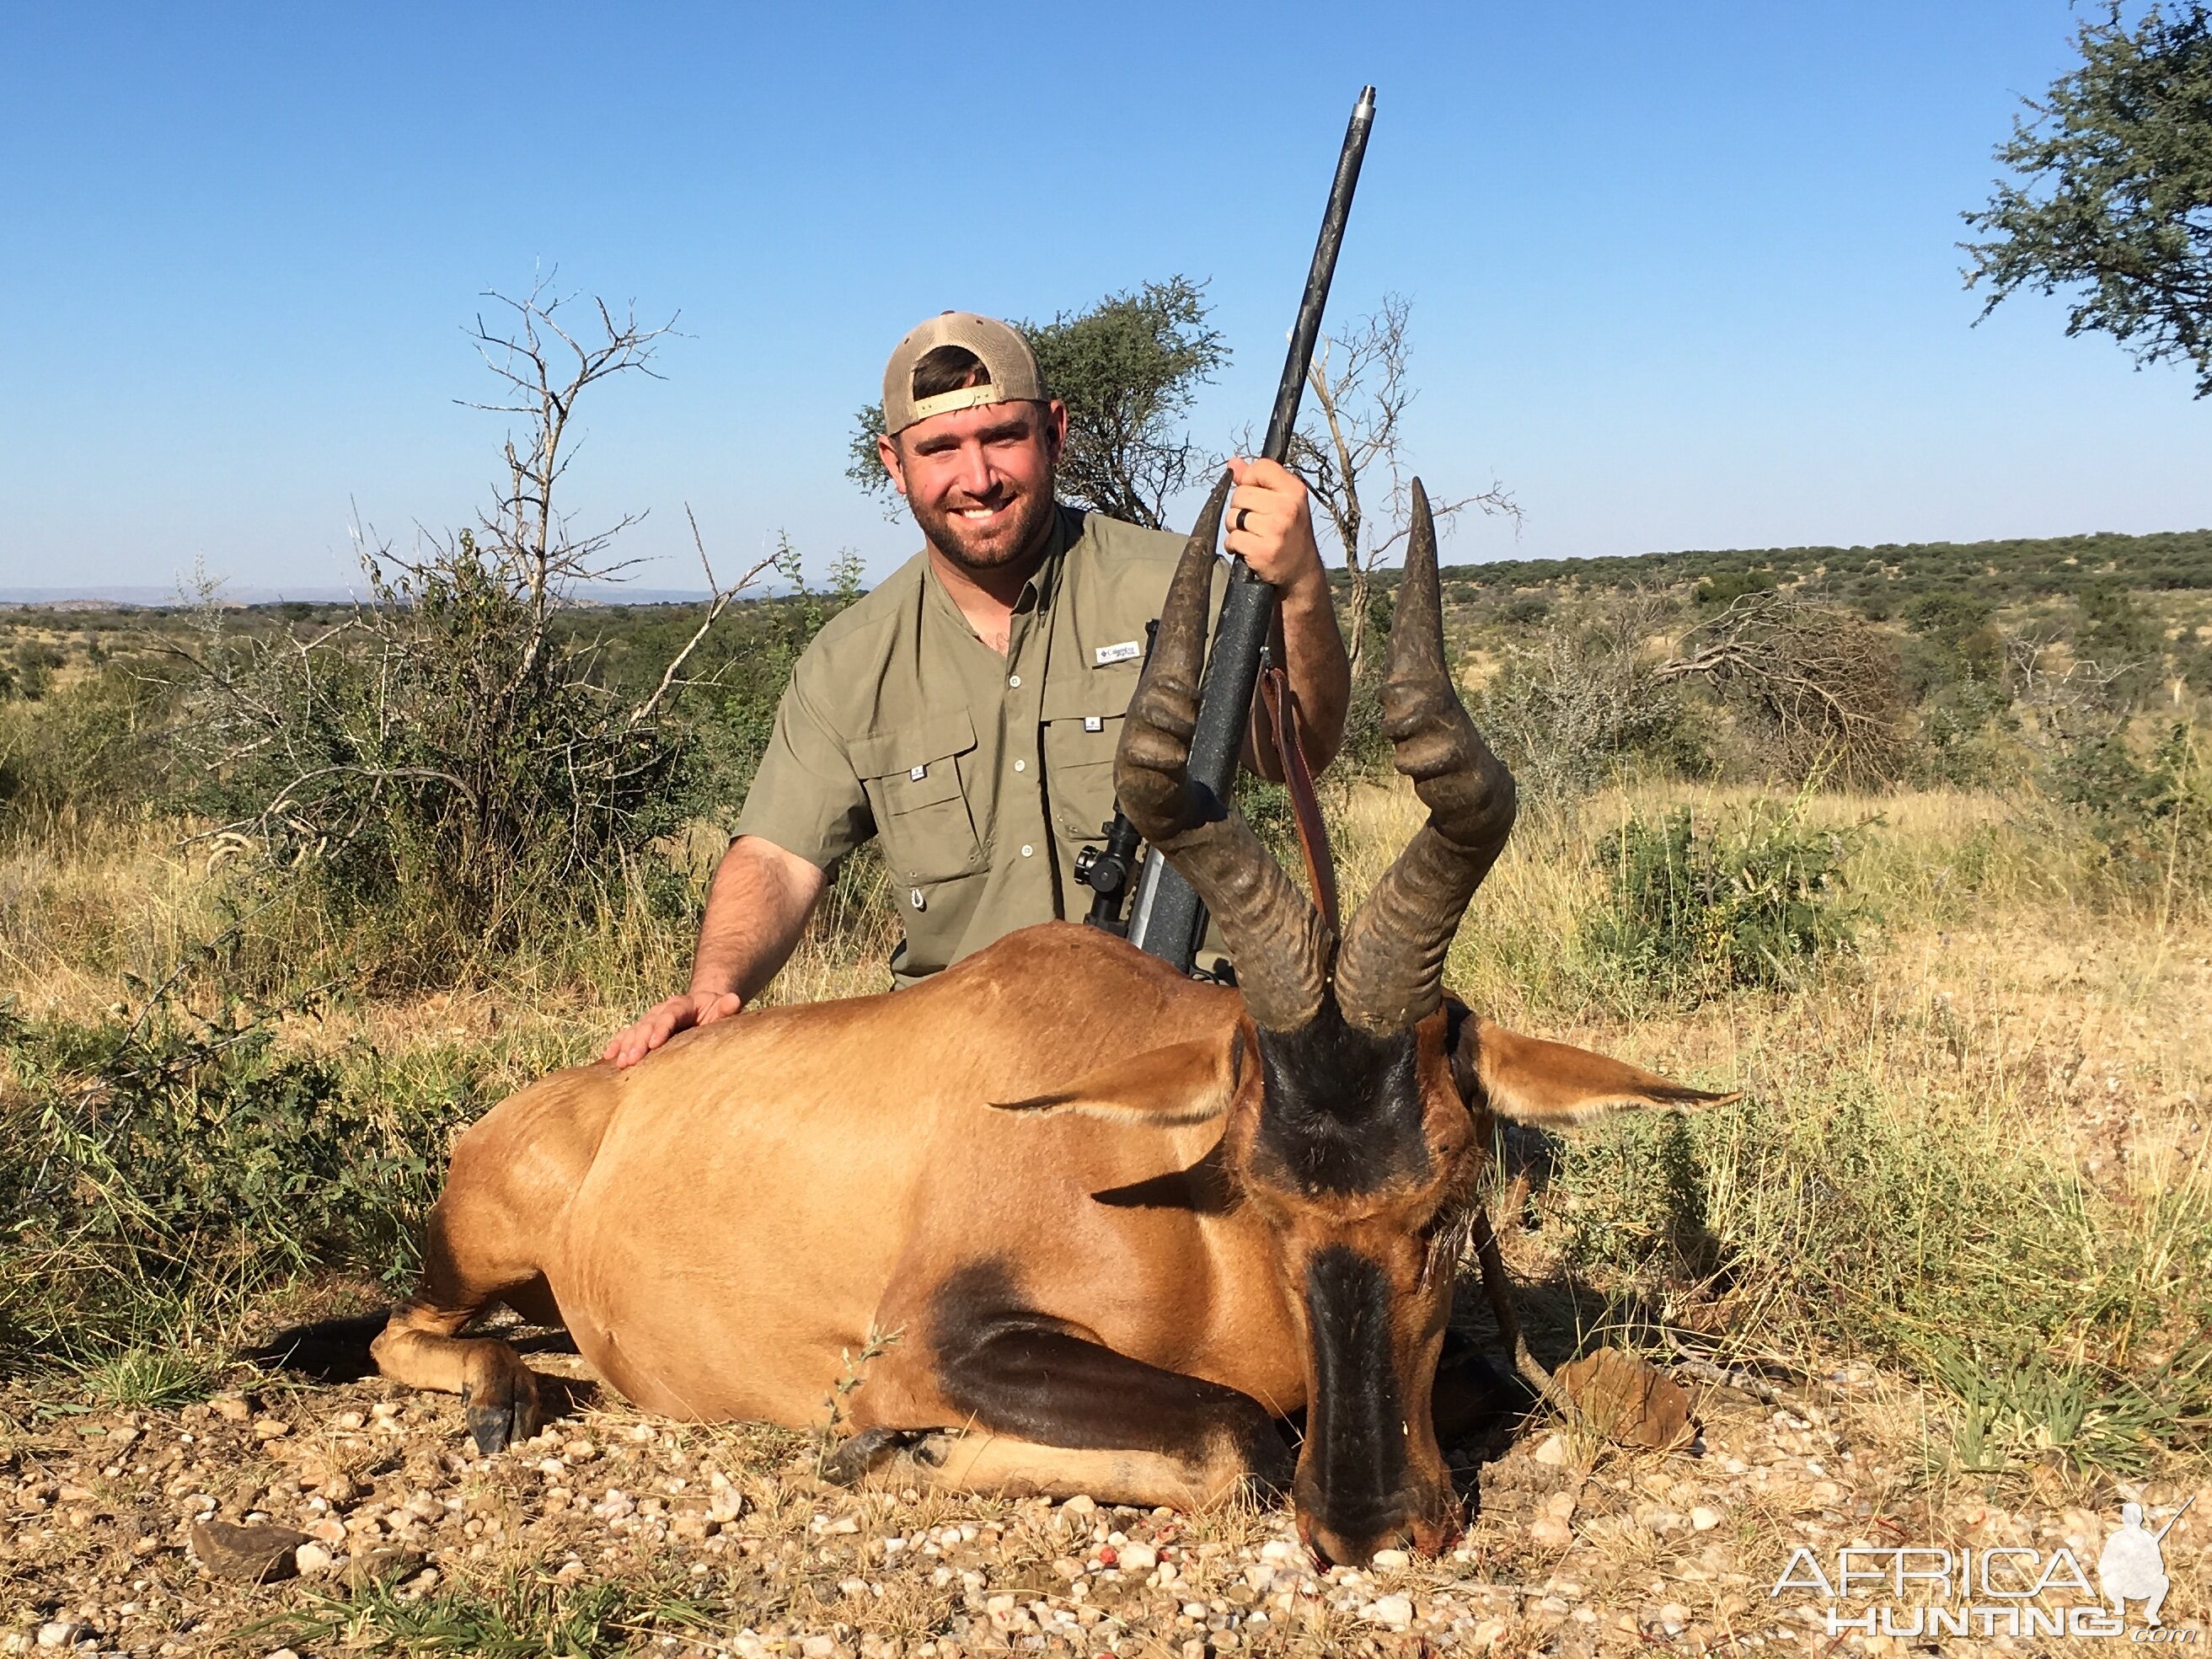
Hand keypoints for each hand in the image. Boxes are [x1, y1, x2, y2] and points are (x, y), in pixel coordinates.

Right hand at [601, 989, 743, 1068]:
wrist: (705, 1005)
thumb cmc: (716, 1013)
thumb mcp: (723, 1009)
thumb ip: (726, 1007)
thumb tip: (733, 1000)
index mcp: (683, 1004)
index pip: (670, 1014)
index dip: (662, 1027)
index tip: (655, 1043)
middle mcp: (663, 1009)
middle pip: (648, 1023)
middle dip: (639, 1041)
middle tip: (632, 1059)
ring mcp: (652, 1018)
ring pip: (635, 1029)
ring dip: (626, 1045)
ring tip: (621, 1063)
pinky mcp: (644, 1028)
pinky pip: (627, 1034)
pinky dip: (618, 1044)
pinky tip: (608, 1056)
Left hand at [1224, 456, 1325, 604]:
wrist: (1301, 572)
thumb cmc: (1290, 534)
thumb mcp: (1283, 502)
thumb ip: (1258, 480)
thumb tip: (1234, 462)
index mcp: (1294, 490)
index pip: (1260, 467)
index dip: (1249, 479)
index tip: (1256, 495)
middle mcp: (1287, 508)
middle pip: (1240, 494)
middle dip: (1240, 508)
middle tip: (1256, 522)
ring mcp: (1275, 530)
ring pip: (1233, 517)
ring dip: (1236, 528)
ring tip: (1253, 536)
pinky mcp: (1263, 550)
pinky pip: (1232, 538)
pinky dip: (1234, 545)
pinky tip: (1249, 549)